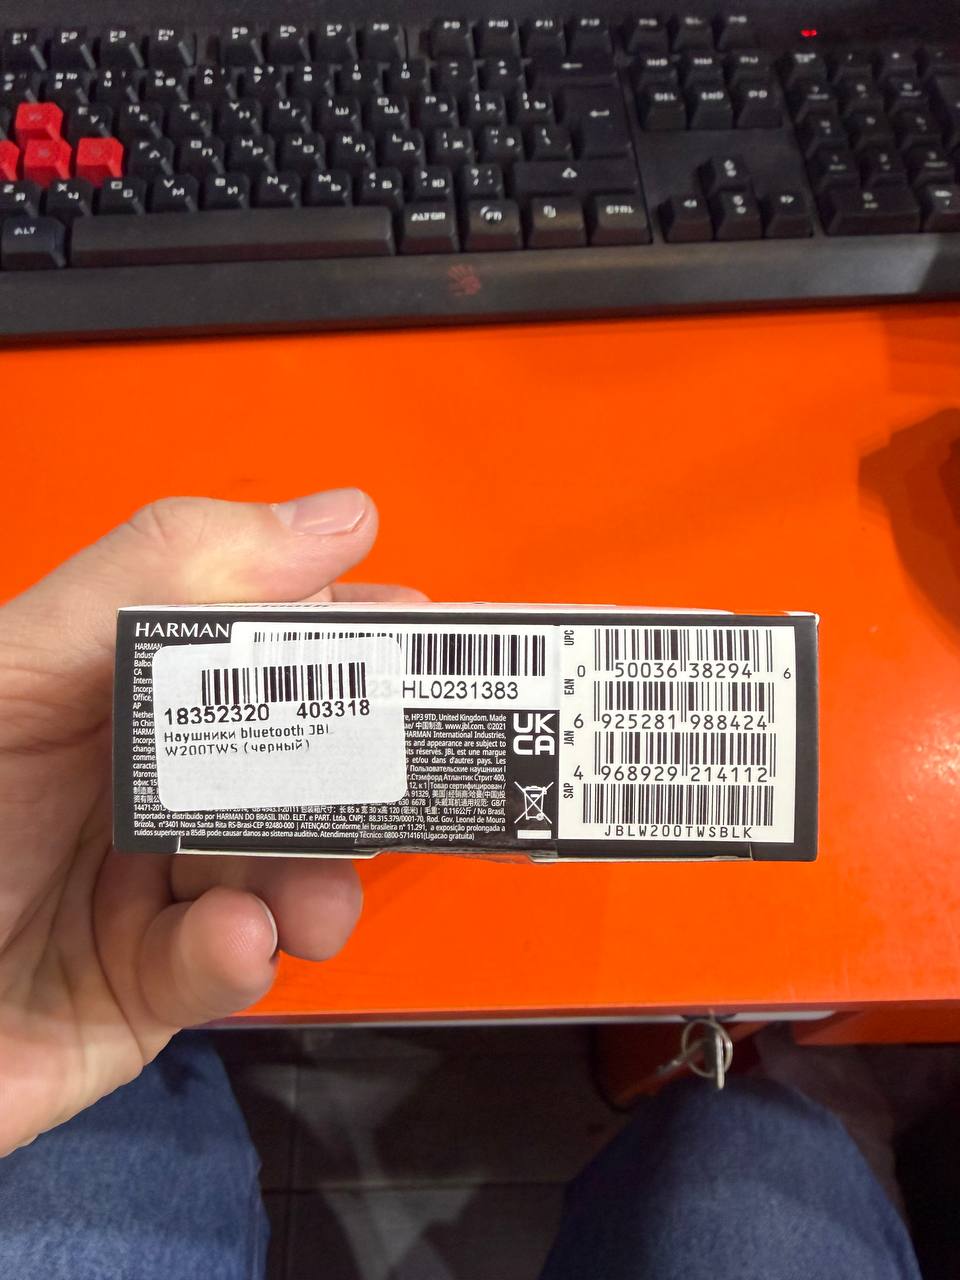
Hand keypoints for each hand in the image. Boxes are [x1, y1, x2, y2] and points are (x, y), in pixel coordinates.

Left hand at [0, 490, 420, 1154]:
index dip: (344, 635)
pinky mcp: (148, 991)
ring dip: (315, 880)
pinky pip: (229, 969)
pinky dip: (242, 956)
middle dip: (353, 776)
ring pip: (285, 871)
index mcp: (115, 692)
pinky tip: (232, 944)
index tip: (423, 641)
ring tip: (308, 893)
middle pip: (289, 763)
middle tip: (396, 781)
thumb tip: (330, 520)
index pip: (257, 644)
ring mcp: (148, 890)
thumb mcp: (17, 677)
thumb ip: (157, 579)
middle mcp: (140, 787)